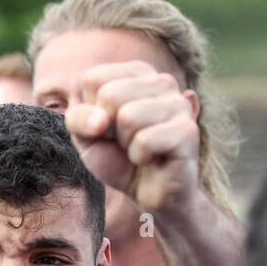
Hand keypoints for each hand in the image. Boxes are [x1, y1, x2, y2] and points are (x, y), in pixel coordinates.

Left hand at [64, 61, 200, 213]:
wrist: (149, 193)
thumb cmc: (118, 158)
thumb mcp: (86, 136)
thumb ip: (78, 118)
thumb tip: (100, 120)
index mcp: (136, 73)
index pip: (92, 79)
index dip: (92, 112)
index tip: (109, 128)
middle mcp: (162, 81)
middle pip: (110, 95)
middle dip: (109, 129)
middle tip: (126, 142)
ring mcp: (178, 104)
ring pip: (128, 117)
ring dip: (126, 144)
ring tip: (140, 149)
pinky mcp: (187, 130)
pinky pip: (144, 141)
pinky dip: (139, 157)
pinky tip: (152, 159)